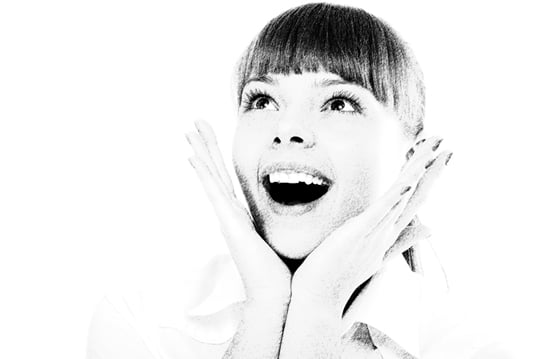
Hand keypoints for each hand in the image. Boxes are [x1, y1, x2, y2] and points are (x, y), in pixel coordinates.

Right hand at [186, 120, 291, 302]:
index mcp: (243, 216)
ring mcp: (227, 216)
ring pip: (211, 176)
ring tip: (188, 130)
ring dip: (200, 151)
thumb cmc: (282, 271)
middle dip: (206, 146)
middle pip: (216, 172)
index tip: (213, 139)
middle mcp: (231, 213)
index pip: (228, 180)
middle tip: (195, 124)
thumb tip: (305, 217)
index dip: (219, 158)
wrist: (277, 294)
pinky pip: (213, 190)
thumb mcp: (283, 240)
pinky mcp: (228, 221)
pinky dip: (202, 172)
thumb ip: (286, 226)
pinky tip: (192, 156)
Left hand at [291, 137, 451, 313]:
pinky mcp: (360, 235)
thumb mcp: (376, 254)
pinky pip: (380, 213)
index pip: (414, 200)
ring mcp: (375, 234)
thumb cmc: (342, 275)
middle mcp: (387, 232)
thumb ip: (402, 241)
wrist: (322, 300)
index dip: (428, 178)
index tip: (441, 157)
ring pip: (401, 199)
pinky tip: (407, 183)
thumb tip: (430, 228)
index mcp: (388, 233)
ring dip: (417, 175)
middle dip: (432, 171)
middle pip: (415, 197)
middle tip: (450, 148)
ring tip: (435, 154)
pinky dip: (395, 198)